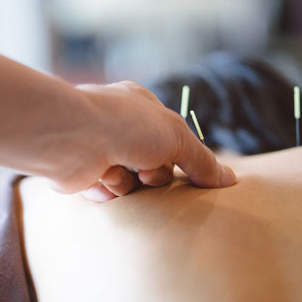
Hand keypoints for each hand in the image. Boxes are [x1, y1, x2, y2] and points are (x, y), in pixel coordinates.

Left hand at [50, 81, 236, 200]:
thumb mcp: (176, 137)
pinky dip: (109, 189)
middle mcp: (121, 127)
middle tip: (147, 171)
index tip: (192, 176)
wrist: (72, 137)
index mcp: (142, 108)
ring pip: (133, 182)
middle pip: (154, 165)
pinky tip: (101, 177)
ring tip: (118, 171)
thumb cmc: (126, 125)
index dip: (181, 158)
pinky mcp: (85, 172)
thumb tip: (229, 179)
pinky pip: (110, 192)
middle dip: (154, 174)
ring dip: (131, 183)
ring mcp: (102, 149)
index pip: (172, 139)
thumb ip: (202, 161)